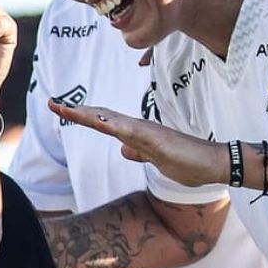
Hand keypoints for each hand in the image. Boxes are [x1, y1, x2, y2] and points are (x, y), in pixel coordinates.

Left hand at [48, 102, 225, 186]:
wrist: (216, 164)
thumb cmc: (190, 163)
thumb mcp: (158, 161)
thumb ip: (141, 153)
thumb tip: (123, 149)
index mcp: (137, 136)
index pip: (104, 123)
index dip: (82, 117)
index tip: (61, 110)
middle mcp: (139, 130)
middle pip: (101, 117)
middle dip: (76, 112)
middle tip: (51, 103)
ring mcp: (147, 134)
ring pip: (110, 121)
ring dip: (87, 115)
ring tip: (63, 108)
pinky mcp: (156, 140)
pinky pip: (131, 131)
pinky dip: (112, 125)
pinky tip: (98, 121)